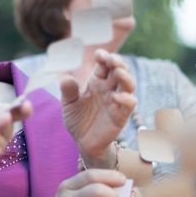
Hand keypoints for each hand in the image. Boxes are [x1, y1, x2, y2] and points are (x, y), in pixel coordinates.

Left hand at [61, 49, 136, 164]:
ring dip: (125, 76)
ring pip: (128, 84)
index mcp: (96, 82)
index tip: (99, 54)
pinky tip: (116, 96)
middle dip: (117, 62)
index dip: (104, 57)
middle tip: (111, 59)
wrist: (83, 142)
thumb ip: (68, 91)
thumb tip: (65, 78)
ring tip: (118, 72)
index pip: (104, 65)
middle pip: (119, 70)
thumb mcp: (68, 104)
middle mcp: (109, 89)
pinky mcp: (121, 115)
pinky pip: (129, 104)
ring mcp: (117, 101)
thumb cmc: (78, 120)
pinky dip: (126, 98)